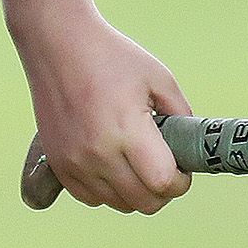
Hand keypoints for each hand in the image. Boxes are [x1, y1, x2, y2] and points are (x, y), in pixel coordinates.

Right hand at [17, 11, 193, 213]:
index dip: (182, 182)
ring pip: (118, 204)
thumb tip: (191, 148)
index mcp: (126, 130)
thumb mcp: (160, 78)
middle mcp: (97, 153)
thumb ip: (182, 116)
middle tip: (165, 168)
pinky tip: (113, 166)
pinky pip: (91, 198)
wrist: (56, 43)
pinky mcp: (58, 162)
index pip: (163, 183)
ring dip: (135, 192)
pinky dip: (108, 190)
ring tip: (138, 163)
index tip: (183, 169)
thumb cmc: (111, 56)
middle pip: (143, 202)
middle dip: (163, 191)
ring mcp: (74, 161)